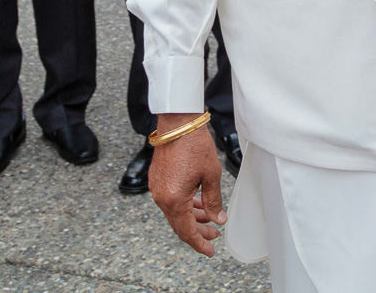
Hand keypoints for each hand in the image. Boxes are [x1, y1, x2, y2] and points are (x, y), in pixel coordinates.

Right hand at [150, 116, 225, 256]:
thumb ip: (214, 201)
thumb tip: (218, 220)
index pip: (186, 231)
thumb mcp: (211, 175)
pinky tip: (197, 203)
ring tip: (209, 219)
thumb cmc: (195, 146)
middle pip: (179, 224)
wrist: (178, 124)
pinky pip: (171, 200)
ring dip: (192, 217)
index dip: (199, 243)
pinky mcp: (158, 180)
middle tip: (214, 235)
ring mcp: (157, 188)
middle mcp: (162, 197)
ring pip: (175, 212)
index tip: (210, 251)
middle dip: (198, 231)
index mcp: (174, 200)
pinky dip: (184, 205)